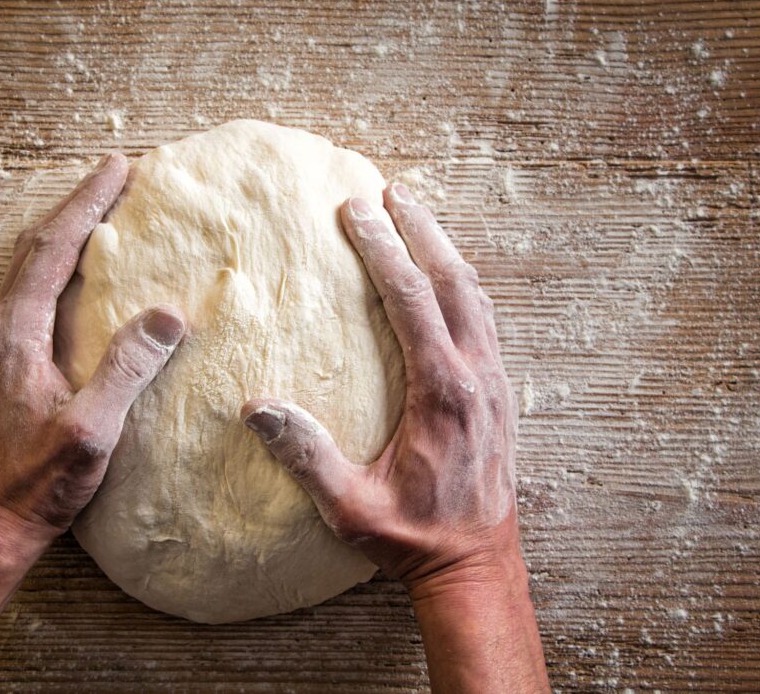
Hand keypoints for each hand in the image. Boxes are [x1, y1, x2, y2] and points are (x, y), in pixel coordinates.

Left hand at [0, 153, 185, 545]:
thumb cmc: (41, 480)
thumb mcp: (92, 429)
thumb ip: (126, 368)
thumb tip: (166, 314)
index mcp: (15, 333)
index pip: (53, 248)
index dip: (87, 204)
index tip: (119, 167)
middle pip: (37, 246)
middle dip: (78, 205)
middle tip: (116, 174)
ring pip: (32, 266)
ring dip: (66, 230)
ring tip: (102, 209)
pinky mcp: (6, 359)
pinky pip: (33, 290)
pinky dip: (60, 262)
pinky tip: (82, 269)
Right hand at [241, 183, 517, 589]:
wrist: (477, 566)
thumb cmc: (413, 540)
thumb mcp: (350, 509)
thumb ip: (307, 456)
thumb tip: (257, 408)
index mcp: (443, 394)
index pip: (412, 301)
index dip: (384, 250)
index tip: (357, 210)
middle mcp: (477, 378)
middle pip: (454, 281)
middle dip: (420, 230)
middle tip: (390, 192)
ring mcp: (496, 384)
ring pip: (477, 296)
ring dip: (446, 252)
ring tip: (417, 218)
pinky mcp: (501, 396)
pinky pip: (485, 321)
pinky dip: (463, 286)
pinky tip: (446, 279)